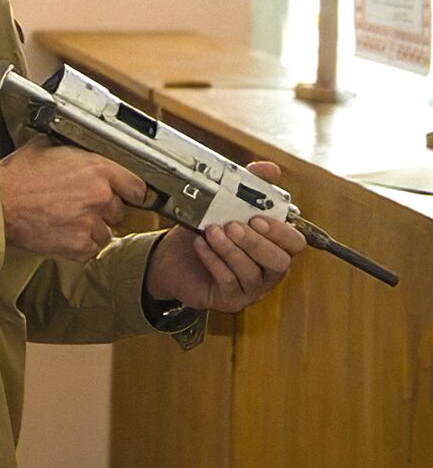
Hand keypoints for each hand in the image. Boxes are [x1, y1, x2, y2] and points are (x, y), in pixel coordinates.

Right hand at [0, 136, 149, 260]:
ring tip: (67, 222)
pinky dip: (79, 246)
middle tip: (80, 207)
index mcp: (96, 169)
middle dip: (102, 210)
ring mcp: (90, 223)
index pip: (136, 187)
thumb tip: (76, 153)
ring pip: (105, 233)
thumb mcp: (46, 149)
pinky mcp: (79, 245)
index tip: (125, 196)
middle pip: (119, 211)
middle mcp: (99, 196)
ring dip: (91, 230)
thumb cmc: (16, 177)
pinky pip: (90, 250)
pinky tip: (62, 234)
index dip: (129, 192)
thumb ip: (72, 153)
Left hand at [145, 161, 306, 312]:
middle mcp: (269, 269)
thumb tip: (268, 168)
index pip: (295, 243)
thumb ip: (249, 186)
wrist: (172, 256)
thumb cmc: (206, 230)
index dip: (280, 231)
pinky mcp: (230, 299)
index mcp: (274, 245)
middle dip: (256, 243)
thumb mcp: (224, 205)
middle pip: (279, 263)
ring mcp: (251, 287)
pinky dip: (214, 261)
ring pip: (252, 274)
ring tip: (211, 232)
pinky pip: (228, 283)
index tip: (257, 217)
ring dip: (231, 250)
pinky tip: (201, 246)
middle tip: (232, 226)